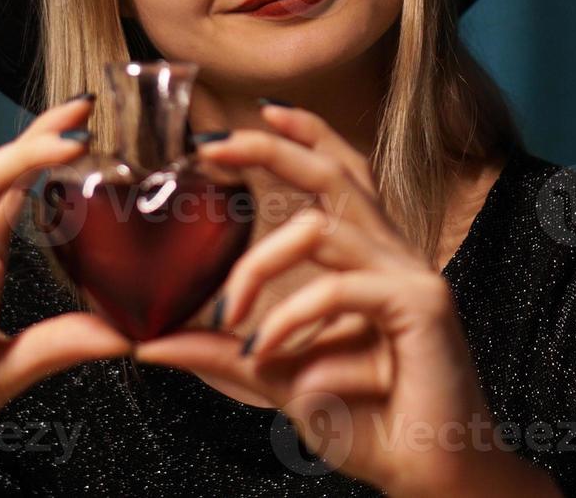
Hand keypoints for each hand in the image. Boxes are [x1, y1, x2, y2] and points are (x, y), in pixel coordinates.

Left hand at [132, 103, 541, 495]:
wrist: (427, 473)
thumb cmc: (364, 420)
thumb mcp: (278, 376)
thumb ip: (222, 351)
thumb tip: (148, 342)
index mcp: (368, 258)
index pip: (341, 173)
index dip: (305, 135)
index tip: (256, 113)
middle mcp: (393, 255)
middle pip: (336, 172)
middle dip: (272, 149)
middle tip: (212, 147)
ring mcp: (412, 274)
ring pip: (322, 229)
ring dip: (259, 267)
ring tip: (231, 317)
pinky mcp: (422, 305)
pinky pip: (338, 289)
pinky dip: (293, 317)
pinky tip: (270, 352)